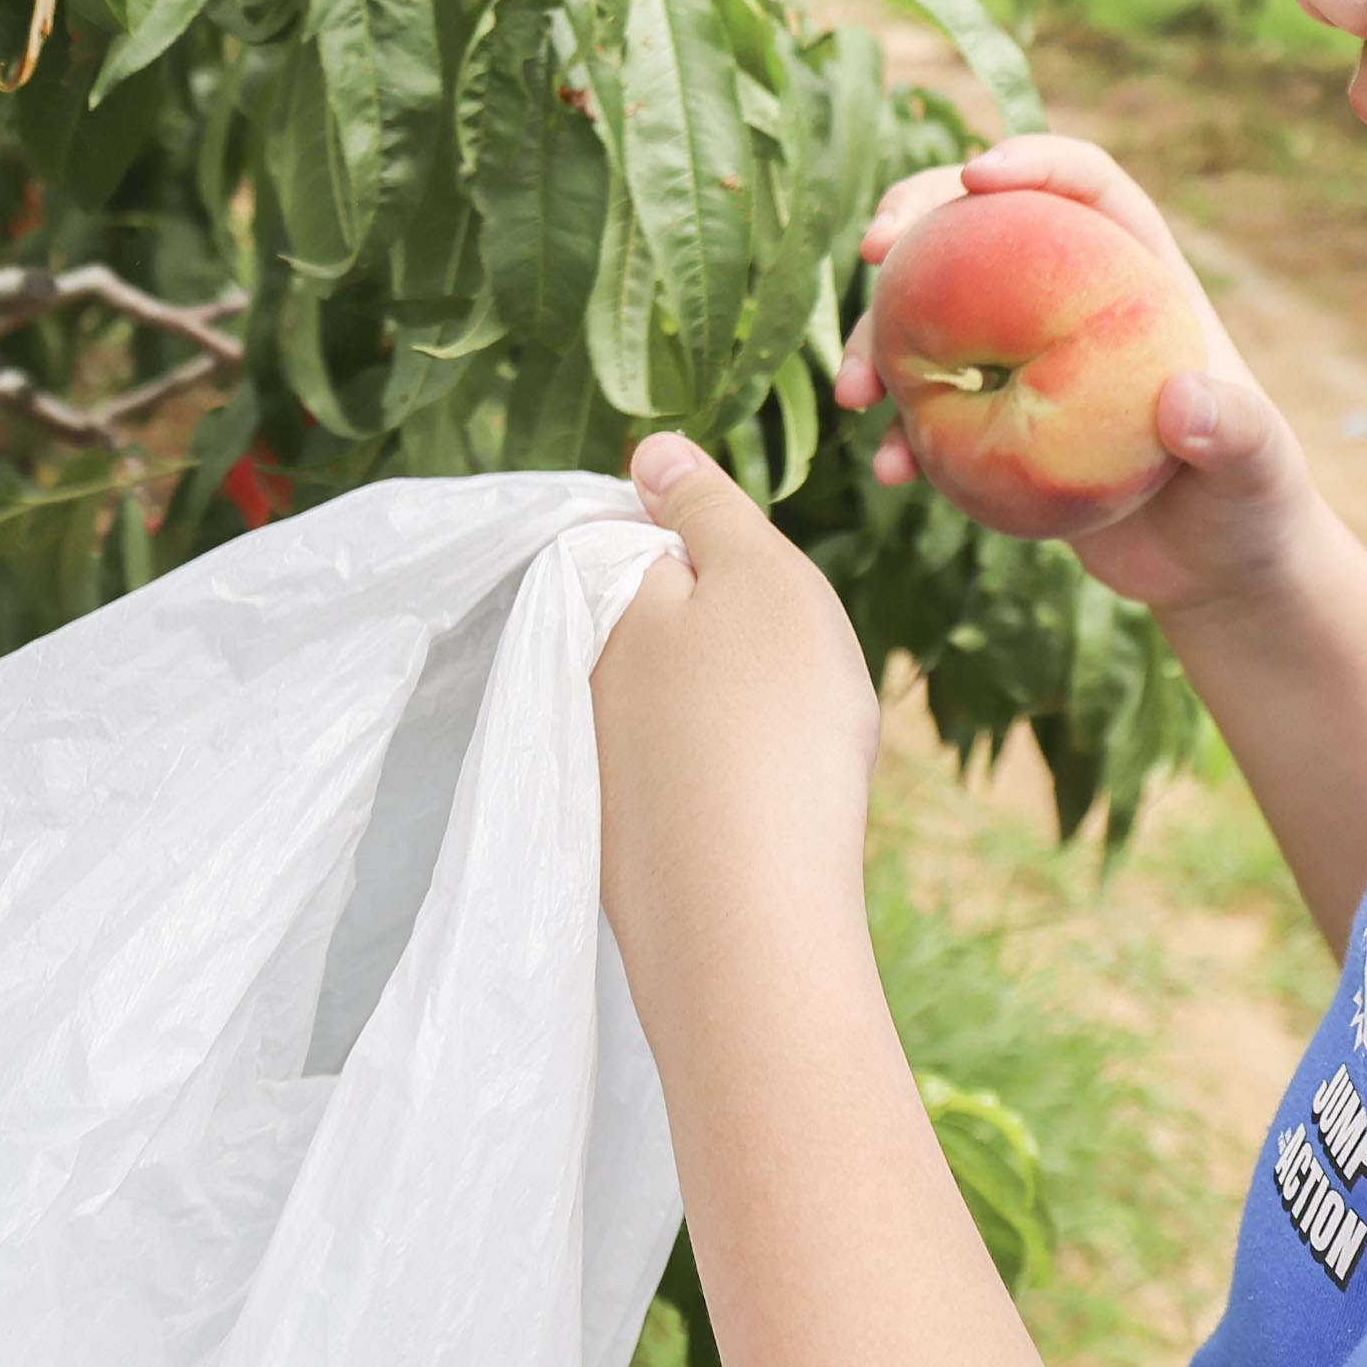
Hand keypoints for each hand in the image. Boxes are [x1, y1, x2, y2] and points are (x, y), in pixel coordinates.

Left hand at [592, 432, 880, 989]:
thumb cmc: (771, 724)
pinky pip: (674, 786)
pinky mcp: (615, 846)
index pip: (638, 543)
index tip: (770, 606)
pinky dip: (715, 789)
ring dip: (720, 717)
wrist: (750, 917)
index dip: (715, 561)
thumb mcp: (759, 578)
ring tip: (786, 750)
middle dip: (719, 641)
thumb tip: (647, 449)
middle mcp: (576, 680)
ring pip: (667, 711)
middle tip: (790, 681)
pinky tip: (762, 812)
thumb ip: (703, 506)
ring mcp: (590, 768)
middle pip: (654, 631)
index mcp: (601, 601)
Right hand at [835, 137, 1329, 625]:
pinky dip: (900, 431)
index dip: (1032, 160)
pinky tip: (891, 471)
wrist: (1215, 569)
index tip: (975, 174)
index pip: (1084, 185)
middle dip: (914, 219)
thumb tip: (1184, 401)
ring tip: (855, 394)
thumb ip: (1238, 432)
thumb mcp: (1260, 469)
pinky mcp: (996, 420)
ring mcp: (1025, 358)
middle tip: (871, 251)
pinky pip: (929, 407)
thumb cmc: (1253, 502)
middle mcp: (1070, 300)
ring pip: (932, 313)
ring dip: (876, 338)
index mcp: (1138, 275)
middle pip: (981, 224)